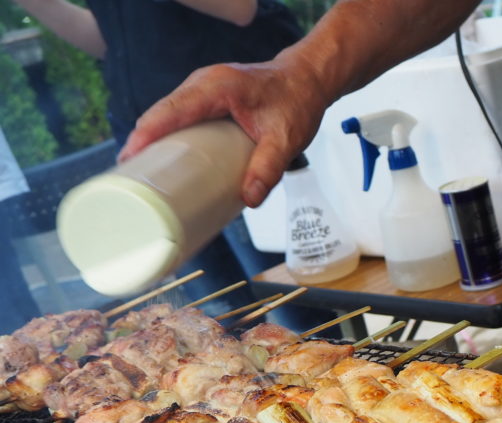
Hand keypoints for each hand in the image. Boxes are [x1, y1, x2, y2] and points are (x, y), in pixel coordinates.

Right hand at [119, 59, 326, 207]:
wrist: (306, 81)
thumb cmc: (297, 102)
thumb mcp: (286, 139)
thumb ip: (269, 168)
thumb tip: (250, 198)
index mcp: (216, 88)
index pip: (171, 110)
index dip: (147, 134)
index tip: (130, 159)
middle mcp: (203, 83)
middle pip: (161, 113)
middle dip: (143, 142)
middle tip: (131, 176)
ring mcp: (202, 89)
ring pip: (167, 114)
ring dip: (153, 140)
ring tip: (141, 172)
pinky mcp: (206, 99)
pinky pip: (179, 116)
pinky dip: (168, 135)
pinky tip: (164, 159)